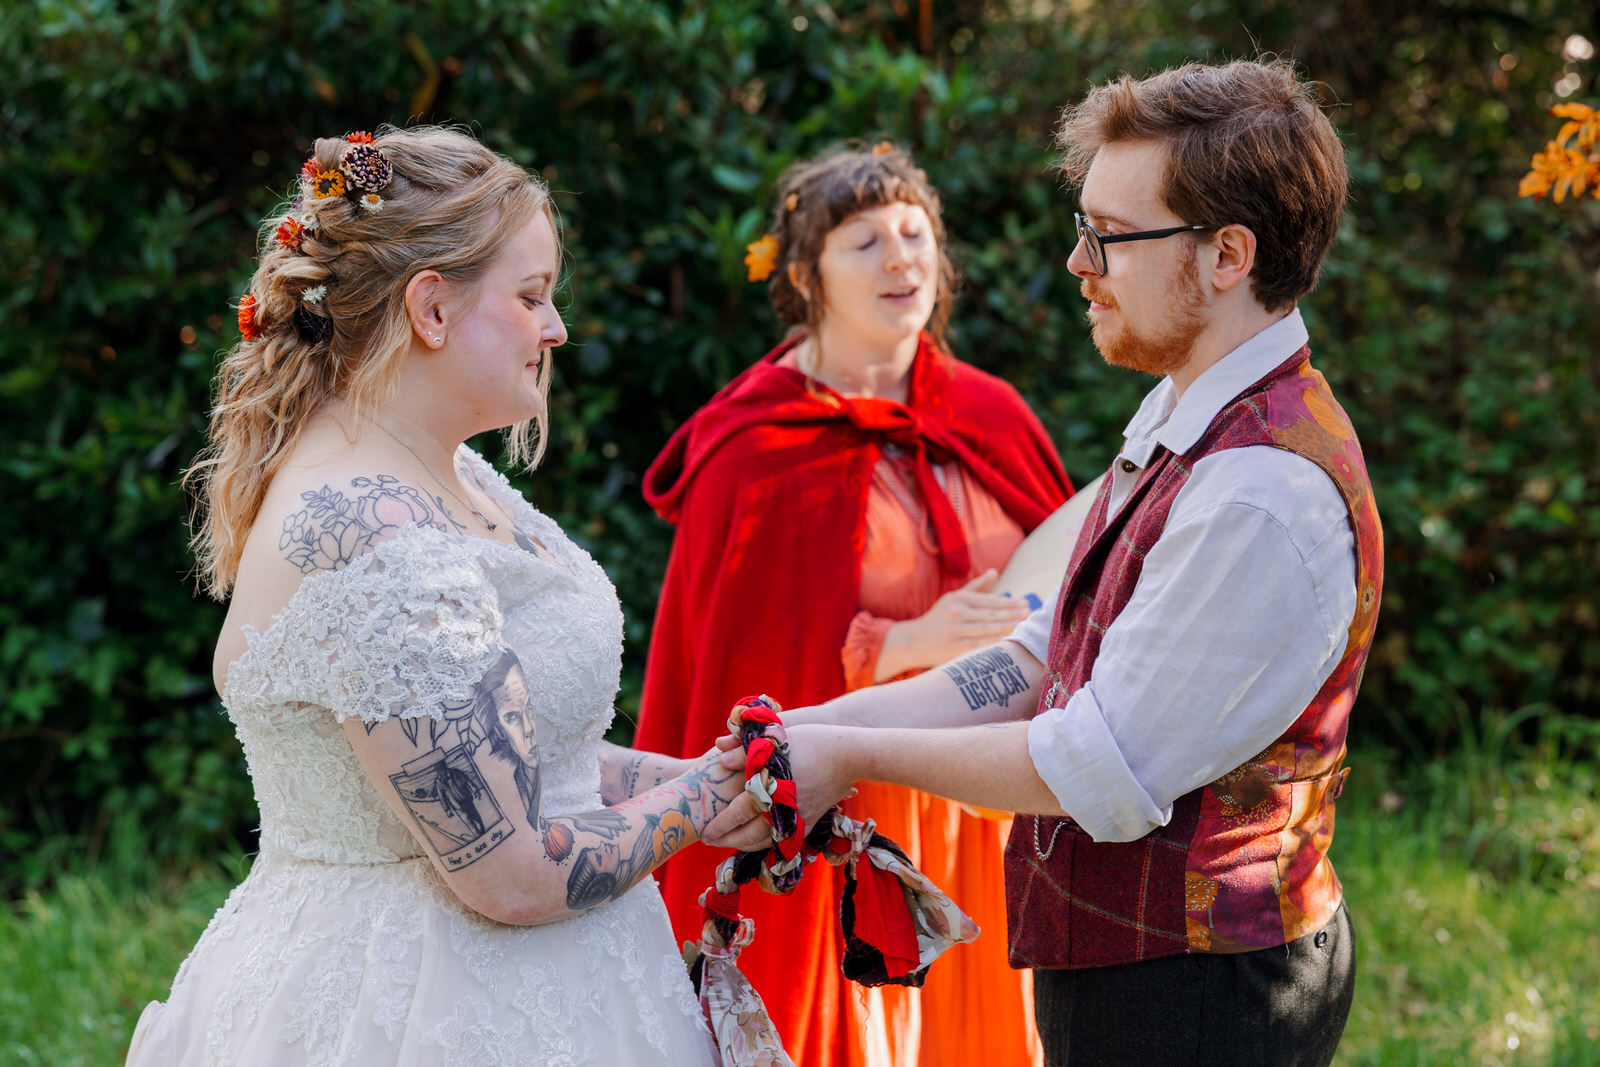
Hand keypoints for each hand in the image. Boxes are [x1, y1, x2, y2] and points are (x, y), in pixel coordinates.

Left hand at [701, 724, 860, 849]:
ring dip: (744, 845)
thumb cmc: (811, 741)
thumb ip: (745, 750)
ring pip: (766, 841)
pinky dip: (765, 842)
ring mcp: (798, 818)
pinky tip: (756, 839)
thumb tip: (719, 757)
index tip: (702, 833)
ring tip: (729, 843)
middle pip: (749, 835)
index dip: (719, 825)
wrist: (850, 755)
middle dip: (727, 841)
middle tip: (708, 841)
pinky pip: (782, 839)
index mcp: (772, 787)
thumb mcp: (775, 740)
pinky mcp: (809, 821)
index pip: (738, 813)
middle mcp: (784, 808)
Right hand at [876, 569, 1031, 680]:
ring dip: (1007, 627)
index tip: (1025, 603)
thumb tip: (995, 571)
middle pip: (991, 614)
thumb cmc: (937, 619)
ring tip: (1023, 626)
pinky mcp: (954, 649)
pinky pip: (979, 645)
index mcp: (958, 599)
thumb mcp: (953, 599)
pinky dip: (994, 643)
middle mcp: (957, 613)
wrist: (912, 641)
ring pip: (987, 629)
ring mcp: (955, 631)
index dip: (1009, 602)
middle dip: (1012, 614)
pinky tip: (1007, 641)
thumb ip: (976, 587)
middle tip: (1029, 614)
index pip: (989, 601)